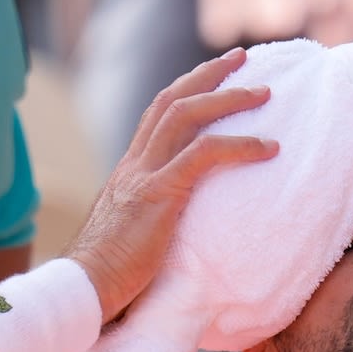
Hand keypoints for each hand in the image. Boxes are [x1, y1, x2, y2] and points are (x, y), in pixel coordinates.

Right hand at [66, 48, 278, 322]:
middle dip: (208, 75)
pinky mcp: (159, 194)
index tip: (211, 80)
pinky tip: (269, 148)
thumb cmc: (106, 279)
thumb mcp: (129, 237)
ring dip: (229, 98)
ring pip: (186, 114)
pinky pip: (205, 154)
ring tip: (264, 94)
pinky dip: (240, 145)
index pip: (155, 116)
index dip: (185, 92)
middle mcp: (133, 165)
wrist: (82, 291)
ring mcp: (144, 176)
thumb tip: (169, 231)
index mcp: (128, 172)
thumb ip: (147, 221)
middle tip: (240, 60)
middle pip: (170, 101)